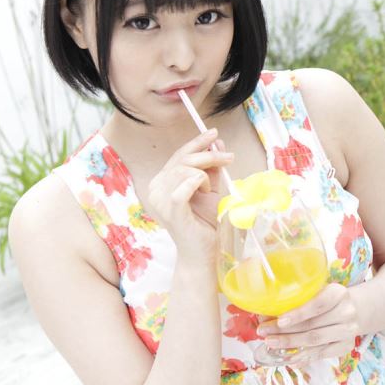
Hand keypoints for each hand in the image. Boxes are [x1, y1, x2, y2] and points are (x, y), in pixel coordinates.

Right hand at [145, 128, 233, 258]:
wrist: (202, 251)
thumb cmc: (204, 221)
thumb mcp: (210, 188)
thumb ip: (211, 167)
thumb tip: (217, 143)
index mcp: (161, 181)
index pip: (178, 155)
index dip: (196, 142)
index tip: (214, 133)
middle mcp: (155, 189)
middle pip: (182, 160)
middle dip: (209, 155)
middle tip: (229, 158)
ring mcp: (160, 201)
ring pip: (184, 171)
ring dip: (204, 175)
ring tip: (210, 190)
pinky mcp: (171, 212)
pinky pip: (183, 188)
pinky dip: (198, 183)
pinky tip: (206, 190)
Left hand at [256, 283, 362, 366]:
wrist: (356, 309)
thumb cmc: (329, 298)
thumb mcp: (319, 290)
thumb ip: (298, 298)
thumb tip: (266, 312)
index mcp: (338, 293)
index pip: (318, 305)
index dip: (298, 314)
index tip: (279, 320)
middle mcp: (346, 312)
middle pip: (313, 325)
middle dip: (285, 331)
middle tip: (264, 333)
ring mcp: (348, 331)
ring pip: (315, 341)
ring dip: (291, 344)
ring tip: (272, 344)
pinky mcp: (346, 346)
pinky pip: (322, 354)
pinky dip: (304, 357)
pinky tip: (290, 358)